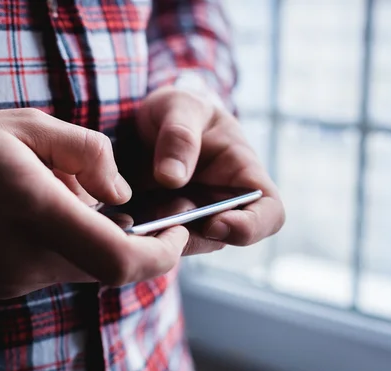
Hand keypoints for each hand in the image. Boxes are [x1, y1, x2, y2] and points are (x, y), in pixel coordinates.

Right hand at [0, 109, 188, 298]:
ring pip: (78, 271)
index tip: (178, 234)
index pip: (120, 259)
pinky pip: (49, 274)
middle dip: (131, 243)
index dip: (162, 256)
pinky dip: (59, 250)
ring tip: (58, 201)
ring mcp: (11, 280)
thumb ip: (88, 152)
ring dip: (89, 242)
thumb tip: (123, 193)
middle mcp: (26, 258)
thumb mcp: (27, 125)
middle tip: (121, 208)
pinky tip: (33, 220)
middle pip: (106, 268)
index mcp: (37, 211)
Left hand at [136, 87, 284, 253]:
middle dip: (191, 233)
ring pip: (184, 243)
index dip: (252, 227)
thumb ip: (179, 136)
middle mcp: (221, 203)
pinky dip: (140, 235)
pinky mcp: (161, 225)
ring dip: (161, 236)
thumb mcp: (177, 106)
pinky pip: (155, 240)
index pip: (270, 213)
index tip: (215, 222)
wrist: (144, 119)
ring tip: (134, 216)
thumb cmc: (176, 109)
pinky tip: (120, 218)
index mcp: (242, 173)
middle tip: (159, 218)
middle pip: (220, 238)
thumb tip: (172, 179)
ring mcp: (192, 217)